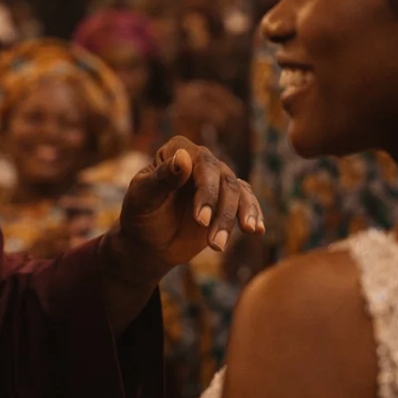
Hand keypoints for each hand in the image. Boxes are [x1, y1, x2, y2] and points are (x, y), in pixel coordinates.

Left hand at [115, 138, 263, 279]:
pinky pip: (248, 204)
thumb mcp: (143, 197)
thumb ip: (162, 178)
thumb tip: (184, 157)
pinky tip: (257, 231)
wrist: (147, 242)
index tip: (200, 219)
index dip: (206, 189)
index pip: (202, 162)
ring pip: (238, 194)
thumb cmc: (140, 215)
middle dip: (221, 212)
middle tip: (212, 243)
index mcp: (178, 151)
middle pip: (224, 179)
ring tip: (219, 246)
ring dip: (233, 221)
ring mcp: (217, 181)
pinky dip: (254, 216)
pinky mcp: (228, 201)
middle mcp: (202, 162)